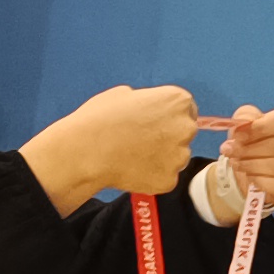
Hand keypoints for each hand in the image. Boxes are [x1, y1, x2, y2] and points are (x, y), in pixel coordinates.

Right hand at [22, 85, 198, 212]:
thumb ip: (147, 100)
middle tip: (143, 140)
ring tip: (134, 155)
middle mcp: (185, 128)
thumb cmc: (100, 118)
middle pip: (184, 133)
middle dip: (169, 136)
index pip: (186, 108)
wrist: (87, 151)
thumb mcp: (124, 94)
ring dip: (162, 157)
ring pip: (177, 157)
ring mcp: (179, 156)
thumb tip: (149, 108)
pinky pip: (165, 177)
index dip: (169, 115)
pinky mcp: (170, 180)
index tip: (155, 122)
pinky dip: (153, 175)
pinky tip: (133, 169)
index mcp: (177, 101)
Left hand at [218, 103, 273, 211]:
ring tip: (237, 163)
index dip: (260, 128)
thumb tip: (244, 124)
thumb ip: (245, 117)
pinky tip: (250, 178)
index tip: (238, 135)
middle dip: (251, 149)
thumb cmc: (254, 139)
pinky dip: (262, 182)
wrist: (255, 166)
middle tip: (231, 151)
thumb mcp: (246, 122)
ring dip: (253, 165)